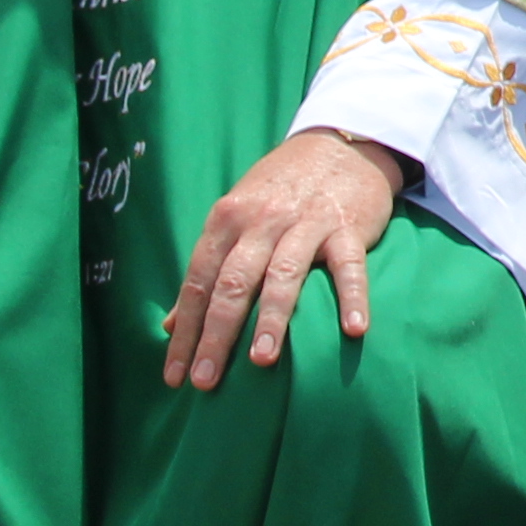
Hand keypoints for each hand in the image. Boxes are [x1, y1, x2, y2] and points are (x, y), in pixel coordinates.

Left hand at [162, 127, 403, 389]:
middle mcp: (261, 220)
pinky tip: (355, 329)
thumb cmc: (281, 190)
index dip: (185, 331)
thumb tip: (171, 325)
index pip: (198, 282)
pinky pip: (349, 266)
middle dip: (217, 334)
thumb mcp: (235, 218)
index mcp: (227, 219)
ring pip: (283, 275)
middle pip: (233, 283)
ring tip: (261, 362)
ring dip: (272, 319)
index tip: (174, 375)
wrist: (341, 144)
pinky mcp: (347, 226)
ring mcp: (306, 222)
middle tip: (206, 381)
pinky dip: (352, 297)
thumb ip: (208, 268)